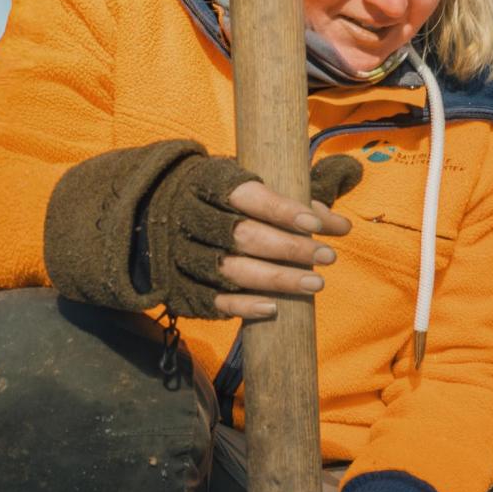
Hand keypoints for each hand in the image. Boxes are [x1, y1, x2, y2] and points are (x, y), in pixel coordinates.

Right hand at [149, 154, 364, 321]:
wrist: (151, 213)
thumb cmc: (218, 198)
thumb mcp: (246, 184)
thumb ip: (293, 201)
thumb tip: (341, 226)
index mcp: (207, 184)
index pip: (248, 196)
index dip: (282, 210)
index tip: (315, 225)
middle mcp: (190, 218)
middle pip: (244, 236)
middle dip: (290, 248)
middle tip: (328, 257)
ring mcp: (182, 254)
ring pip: (232, 270)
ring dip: (278, 279)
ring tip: (316, 283)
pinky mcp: (180, 285)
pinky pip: (212, 300)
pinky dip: (244, 305)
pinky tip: (275, 308)